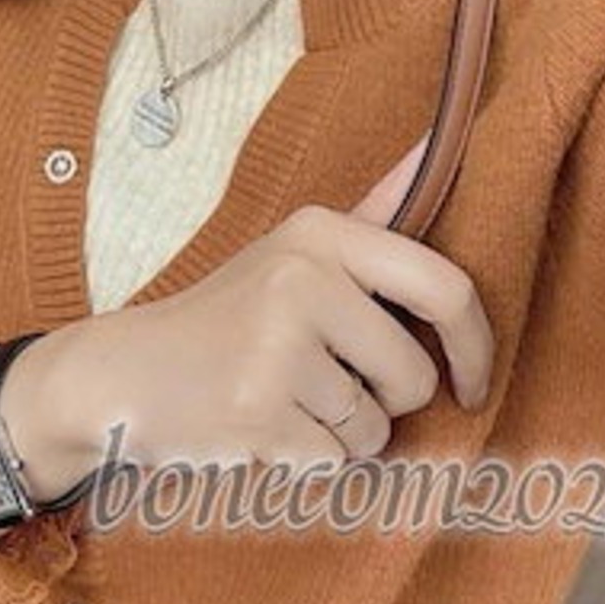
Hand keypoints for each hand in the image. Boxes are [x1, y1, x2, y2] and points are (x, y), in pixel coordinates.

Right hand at [0, 131, 494, 501]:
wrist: (127, 372)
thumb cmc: (228, 316)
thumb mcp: (294, 250)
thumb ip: (375, 209)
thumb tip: (440, 141)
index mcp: (319, 233)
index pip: (446, 288)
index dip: (477, 345)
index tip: (471, 381)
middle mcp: (300, 280)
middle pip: (413, 375)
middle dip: (388, 400)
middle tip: (329, 384)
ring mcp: (276, 348)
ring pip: (374, 428)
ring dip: (342, 433)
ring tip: (282, 399)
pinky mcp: (258, 413)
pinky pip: (333, 462)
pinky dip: (307, 459)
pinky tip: (261, 426)